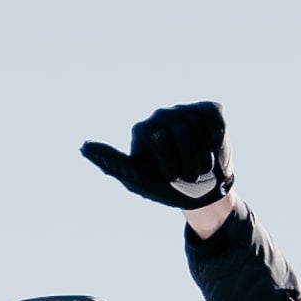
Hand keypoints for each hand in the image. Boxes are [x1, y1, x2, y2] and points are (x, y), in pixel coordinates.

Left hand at [81, 102, 233, 213]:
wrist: (202, 192)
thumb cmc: (167, 188)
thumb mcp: (139, 181)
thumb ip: (113, 163)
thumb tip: (83, 146)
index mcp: (142, 131)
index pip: (160, 138)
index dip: (172, 164)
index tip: (172, 178)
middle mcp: (161, 116)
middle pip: (182, 130)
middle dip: (191, 160)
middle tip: (191, 177)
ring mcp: (184, 110)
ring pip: (199, 124)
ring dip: (206, 153)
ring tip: (202, 167)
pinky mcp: (207, 109)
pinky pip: (214, 118)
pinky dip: (218, 139)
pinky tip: (213, 149)